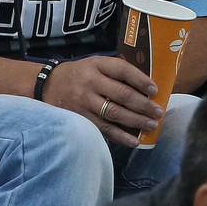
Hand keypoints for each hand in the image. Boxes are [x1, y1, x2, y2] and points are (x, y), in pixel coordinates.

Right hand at [41, 55, 161, 146]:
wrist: (47, 85)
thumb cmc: (80, 74)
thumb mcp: (95, 64)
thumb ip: (116, 72)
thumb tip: (147, 88)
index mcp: (97, 65)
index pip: (123, 70)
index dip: (141, 80)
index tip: (155, 90)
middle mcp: (90, 82)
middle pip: (122, 95)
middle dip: (143, 105)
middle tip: (158, 112)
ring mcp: (84, 101)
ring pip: (114, 114)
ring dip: (136, 121)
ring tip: (151, 126)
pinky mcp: (80, 118)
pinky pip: (104, 129)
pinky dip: (121, 136)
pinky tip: (134, 141)